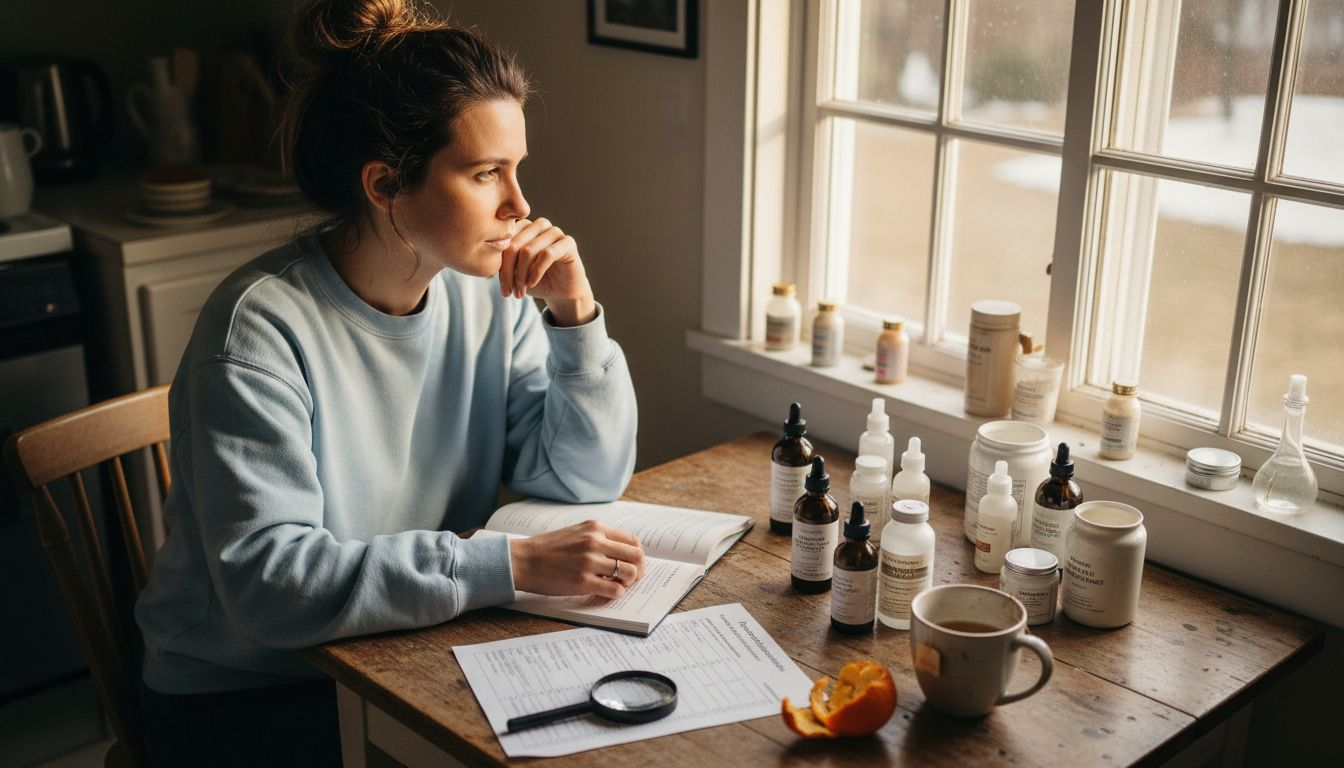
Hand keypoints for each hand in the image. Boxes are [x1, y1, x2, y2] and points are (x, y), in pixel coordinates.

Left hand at [499, 217, 596, 325]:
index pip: (504, 240)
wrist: (562, 292)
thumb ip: (501, 262)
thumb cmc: (536, 280)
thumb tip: (482, 259)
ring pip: (528, 250)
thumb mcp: (514, 271)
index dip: (500, 265)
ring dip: (521, 275)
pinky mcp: (568, 243)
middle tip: (508, 292)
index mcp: (523, 227)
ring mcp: (554, 232)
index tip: (501, 287)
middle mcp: (539, 225)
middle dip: (509, 272)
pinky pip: (547, 254)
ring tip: (520, 292)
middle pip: (514, 245)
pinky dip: (536, 272)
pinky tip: (532, 284)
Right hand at [509, 520, 646, 599]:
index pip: (633, 541)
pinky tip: (608, 592)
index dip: (637, 555)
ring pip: (629, 573)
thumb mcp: (576, 532)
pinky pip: (614, 590)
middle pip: (636, 556)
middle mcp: (595, 542)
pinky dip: (616, 593)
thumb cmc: (548, 548)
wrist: (524, 560)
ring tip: (618, 585)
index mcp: (595, 528)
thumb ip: (598, 537)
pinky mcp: (583, 581)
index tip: (634, 564)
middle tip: (631, 578)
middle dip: (638, 569)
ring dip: (628, 582)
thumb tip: (622, 551)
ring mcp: (590, 562)